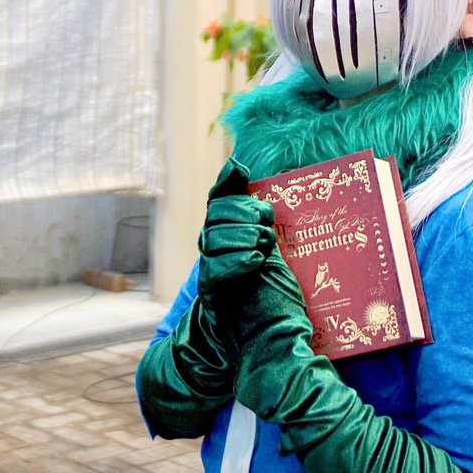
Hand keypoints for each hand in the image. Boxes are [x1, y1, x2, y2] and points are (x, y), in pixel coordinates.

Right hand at [197, 159, 277, 302]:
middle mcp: (209, 237)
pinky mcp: (210, 283)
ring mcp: (207, 260)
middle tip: (265, 221)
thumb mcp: (258, 227)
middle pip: (216, 215)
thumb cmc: (257, 260)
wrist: (254, 309)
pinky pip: (218, 267)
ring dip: (244, 237)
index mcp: (220, 221)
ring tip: (265, 242)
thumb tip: (236, 163)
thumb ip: (248, 198)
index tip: (244, 176)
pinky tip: (257, 259)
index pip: (217, 196)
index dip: (227, 182)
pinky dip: (239, 261)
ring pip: (216, 238)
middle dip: (242, 212)